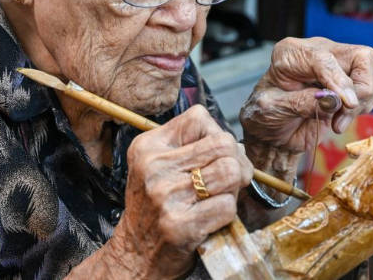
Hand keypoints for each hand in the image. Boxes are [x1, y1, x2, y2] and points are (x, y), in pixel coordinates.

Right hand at [105, 105, 252, 279]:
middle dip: (237, 161)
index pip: (200, 117)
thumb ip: (192, 148)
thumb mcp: (158, 167)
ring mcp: (165, 196)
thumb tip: (237, 145)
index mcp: (148, 146)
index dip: (217, 134)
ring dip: (234, 188)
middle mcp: (154, 167)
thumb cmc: (154, 207)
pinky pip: (228, 205)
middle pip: (223, 143)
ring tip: (220, 197)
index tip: (214, 156)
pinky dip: (228, 213)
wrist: (135, 254)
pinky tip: (212, 218)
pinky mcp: (179, 225)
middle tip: (231, 179)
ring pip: (231, 171)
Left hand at [240, 37, 372, 154]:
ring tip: (337, 121)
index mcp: (291, 52)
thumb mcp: (272, 108)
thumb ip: (300, 103)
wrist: (271, 131)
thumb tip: (334, 100)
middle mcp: (320, 54)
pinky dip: (366, 107)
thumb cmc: (265, 115)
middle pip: (362, 57)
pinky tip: (342, 120)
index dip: (339, 80)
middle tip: (345, 112)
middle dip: (361, 88)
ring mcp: (338, 69)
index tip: (347, 104)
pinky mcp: (350, 86)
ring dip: (362, 103)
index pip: (324, 57)